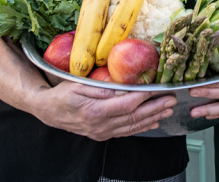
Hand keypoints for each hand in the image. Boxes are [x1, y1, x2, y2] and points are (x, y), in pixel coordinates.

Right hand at [31, 81, 175, 140]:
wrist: (48, 111)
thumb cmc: (62, 94)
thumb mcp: (79, 85)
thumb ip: (102, 88)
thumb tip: (123, 87)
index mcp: (95, 111)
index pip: (126, 104)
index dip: (144, 98)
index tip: (157, 90)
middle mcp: (100, 125)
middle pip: (133, 117)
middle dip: (155, 108)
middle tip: (170, 100)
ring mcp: (102, 132)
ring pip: (132, 126)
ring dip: (152, 118)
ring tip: (167, 110)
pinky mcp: (102, 134)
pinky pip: (126, 132)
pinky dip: (141, 127)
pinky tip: (153, 122)